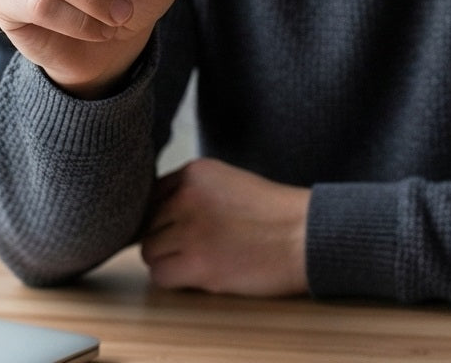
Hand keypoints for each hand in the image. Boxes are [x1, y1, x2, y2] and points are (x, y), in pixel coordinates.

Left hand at [140, 158, 309, 296]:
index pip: (150, 194)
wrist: (303, 235)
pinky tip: (195, 275)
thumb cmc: (271, 212)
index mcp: (194, 172)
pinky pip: (161, 275)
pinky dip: (173, 279)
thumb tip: (157, 211)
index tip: (175, 226)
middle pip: (147, 223)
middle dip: (163, 237)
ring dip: (166, 259)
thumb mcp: (227, 181)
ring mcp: (190, 230)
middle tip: (187, 247)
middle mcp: (186, 197)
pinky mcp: (199, 264)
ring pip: (149, 251)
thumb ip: (192, 190)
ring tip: (192, 261)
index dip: (160, 215)